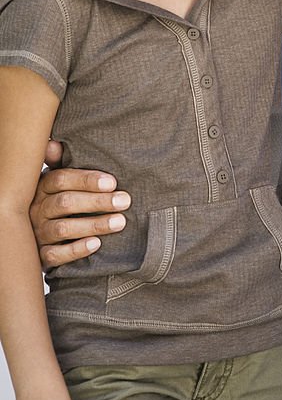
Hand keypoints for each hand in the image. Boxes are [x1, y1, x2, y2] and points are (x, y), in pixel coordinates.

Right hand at [31, 140, 130, 269]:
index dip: (86, 180)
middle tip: (124, 201)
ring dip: (93, 225)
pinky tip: (96, 244)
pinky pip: (54, 255)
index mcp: (42, 187)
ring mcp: (39, 233)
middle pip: (65, 203)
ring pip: (62, 229)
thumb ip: (62, 163)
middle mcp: (38, 209)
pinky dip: (75, 250)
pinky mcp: (41, 255)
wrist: (45, 235)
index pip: (60, 179)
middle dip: (97, 201)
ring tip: (119, 222)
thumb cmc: (61, 199)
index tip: (112, 182)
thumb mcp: (61, 180)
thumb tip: (55, 144)